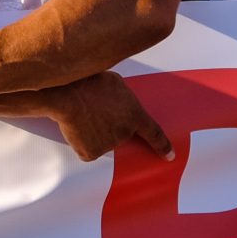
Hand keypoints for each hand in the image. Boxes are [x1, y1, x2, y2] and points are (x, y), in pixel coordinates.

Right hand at [40, 71, 173, 163]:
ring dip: (95, 133)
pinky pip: (87, 150)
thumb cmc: (89, 82)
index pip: (154, 134)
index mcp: (134, 115)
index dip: (163, 146)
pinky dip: (81, 142)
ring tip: (83, 115)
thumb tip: (121, 105)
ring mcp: (108, 146)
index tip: (169, 156)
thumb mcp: (115, 82)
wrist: (67, 95)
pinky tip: (76, 128)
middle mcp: (124, 134)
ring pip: (103, 142)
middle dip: (111, 126)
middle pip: (120, 135)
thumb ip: (124, 98)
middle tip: (96, 111)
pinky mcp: (90, 153)